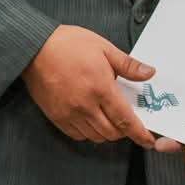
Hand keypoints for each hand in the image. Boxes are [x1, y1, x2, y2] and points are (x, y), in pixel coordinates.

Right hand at [20, 25, 155, 146]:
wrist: (35, 47)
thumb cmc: (69, 44)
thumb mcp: (104, 48)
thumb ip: (128, 65)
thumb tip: (150, 73)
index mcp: (101, 88)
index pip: (125, 120)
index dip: (139, 134)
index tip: (148, 140)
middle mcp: (85, 106)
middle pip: (111, 133)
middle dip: (124, 132)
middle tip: (128, 122)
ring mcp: (69, 113)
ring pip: (95, 137)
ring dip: (107, 132)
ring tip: (110, 119)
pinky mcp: (56, 116)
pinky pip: (77, 135)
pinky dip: (89, 133)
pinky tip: (92, 120)